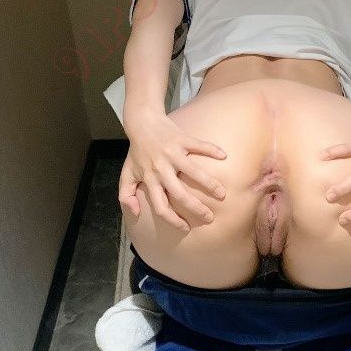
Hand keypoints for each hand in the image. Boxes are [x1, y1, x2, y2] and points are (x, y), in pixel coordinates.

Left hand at [119, 111, 227, 231]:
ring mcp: (172, 154)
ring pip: (194, 172)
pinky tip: (224, 156)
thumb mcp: (127, 173)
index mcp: (150, 179)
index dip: (173, 220)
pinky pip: (199, 145)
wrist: (141, 123)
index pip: (160, 206)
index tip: (186, 228)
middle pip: (180, 194)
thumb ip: (126, 195)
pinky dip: (212, 150)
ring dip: (210, 184)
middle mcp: (161, 169)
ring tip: (222, 194)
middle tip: (209, 218)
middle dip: (196, 208)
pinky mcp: (182, 139)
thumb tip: (135, 212)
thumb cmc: (137, 151)